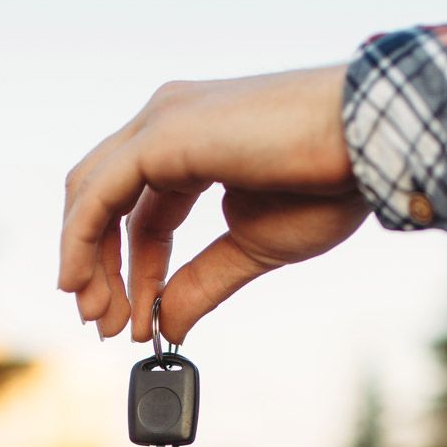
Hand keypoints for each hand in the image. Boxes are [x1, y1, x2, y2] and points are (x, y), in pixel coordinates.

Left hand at [58, 65, 370, 345]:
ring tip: (98, 317)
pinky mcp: (163, 132)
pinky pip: (99, 192)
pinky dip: (80, 239)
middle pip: (103, 200)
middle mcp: (168, 121)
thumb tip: (166, 326)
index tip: (134, 323)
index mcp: (191, 142)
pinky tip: (79, 282)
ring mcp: (163, 120)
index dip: (131, 271)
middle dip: (97, 267)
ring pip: (91, 194)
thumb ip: (202, 283)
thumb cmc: (330, 186)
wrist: (367, 147)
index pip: (138, 212)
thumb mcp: (253, 248)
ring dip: (85, 261)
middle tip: (103, 325)